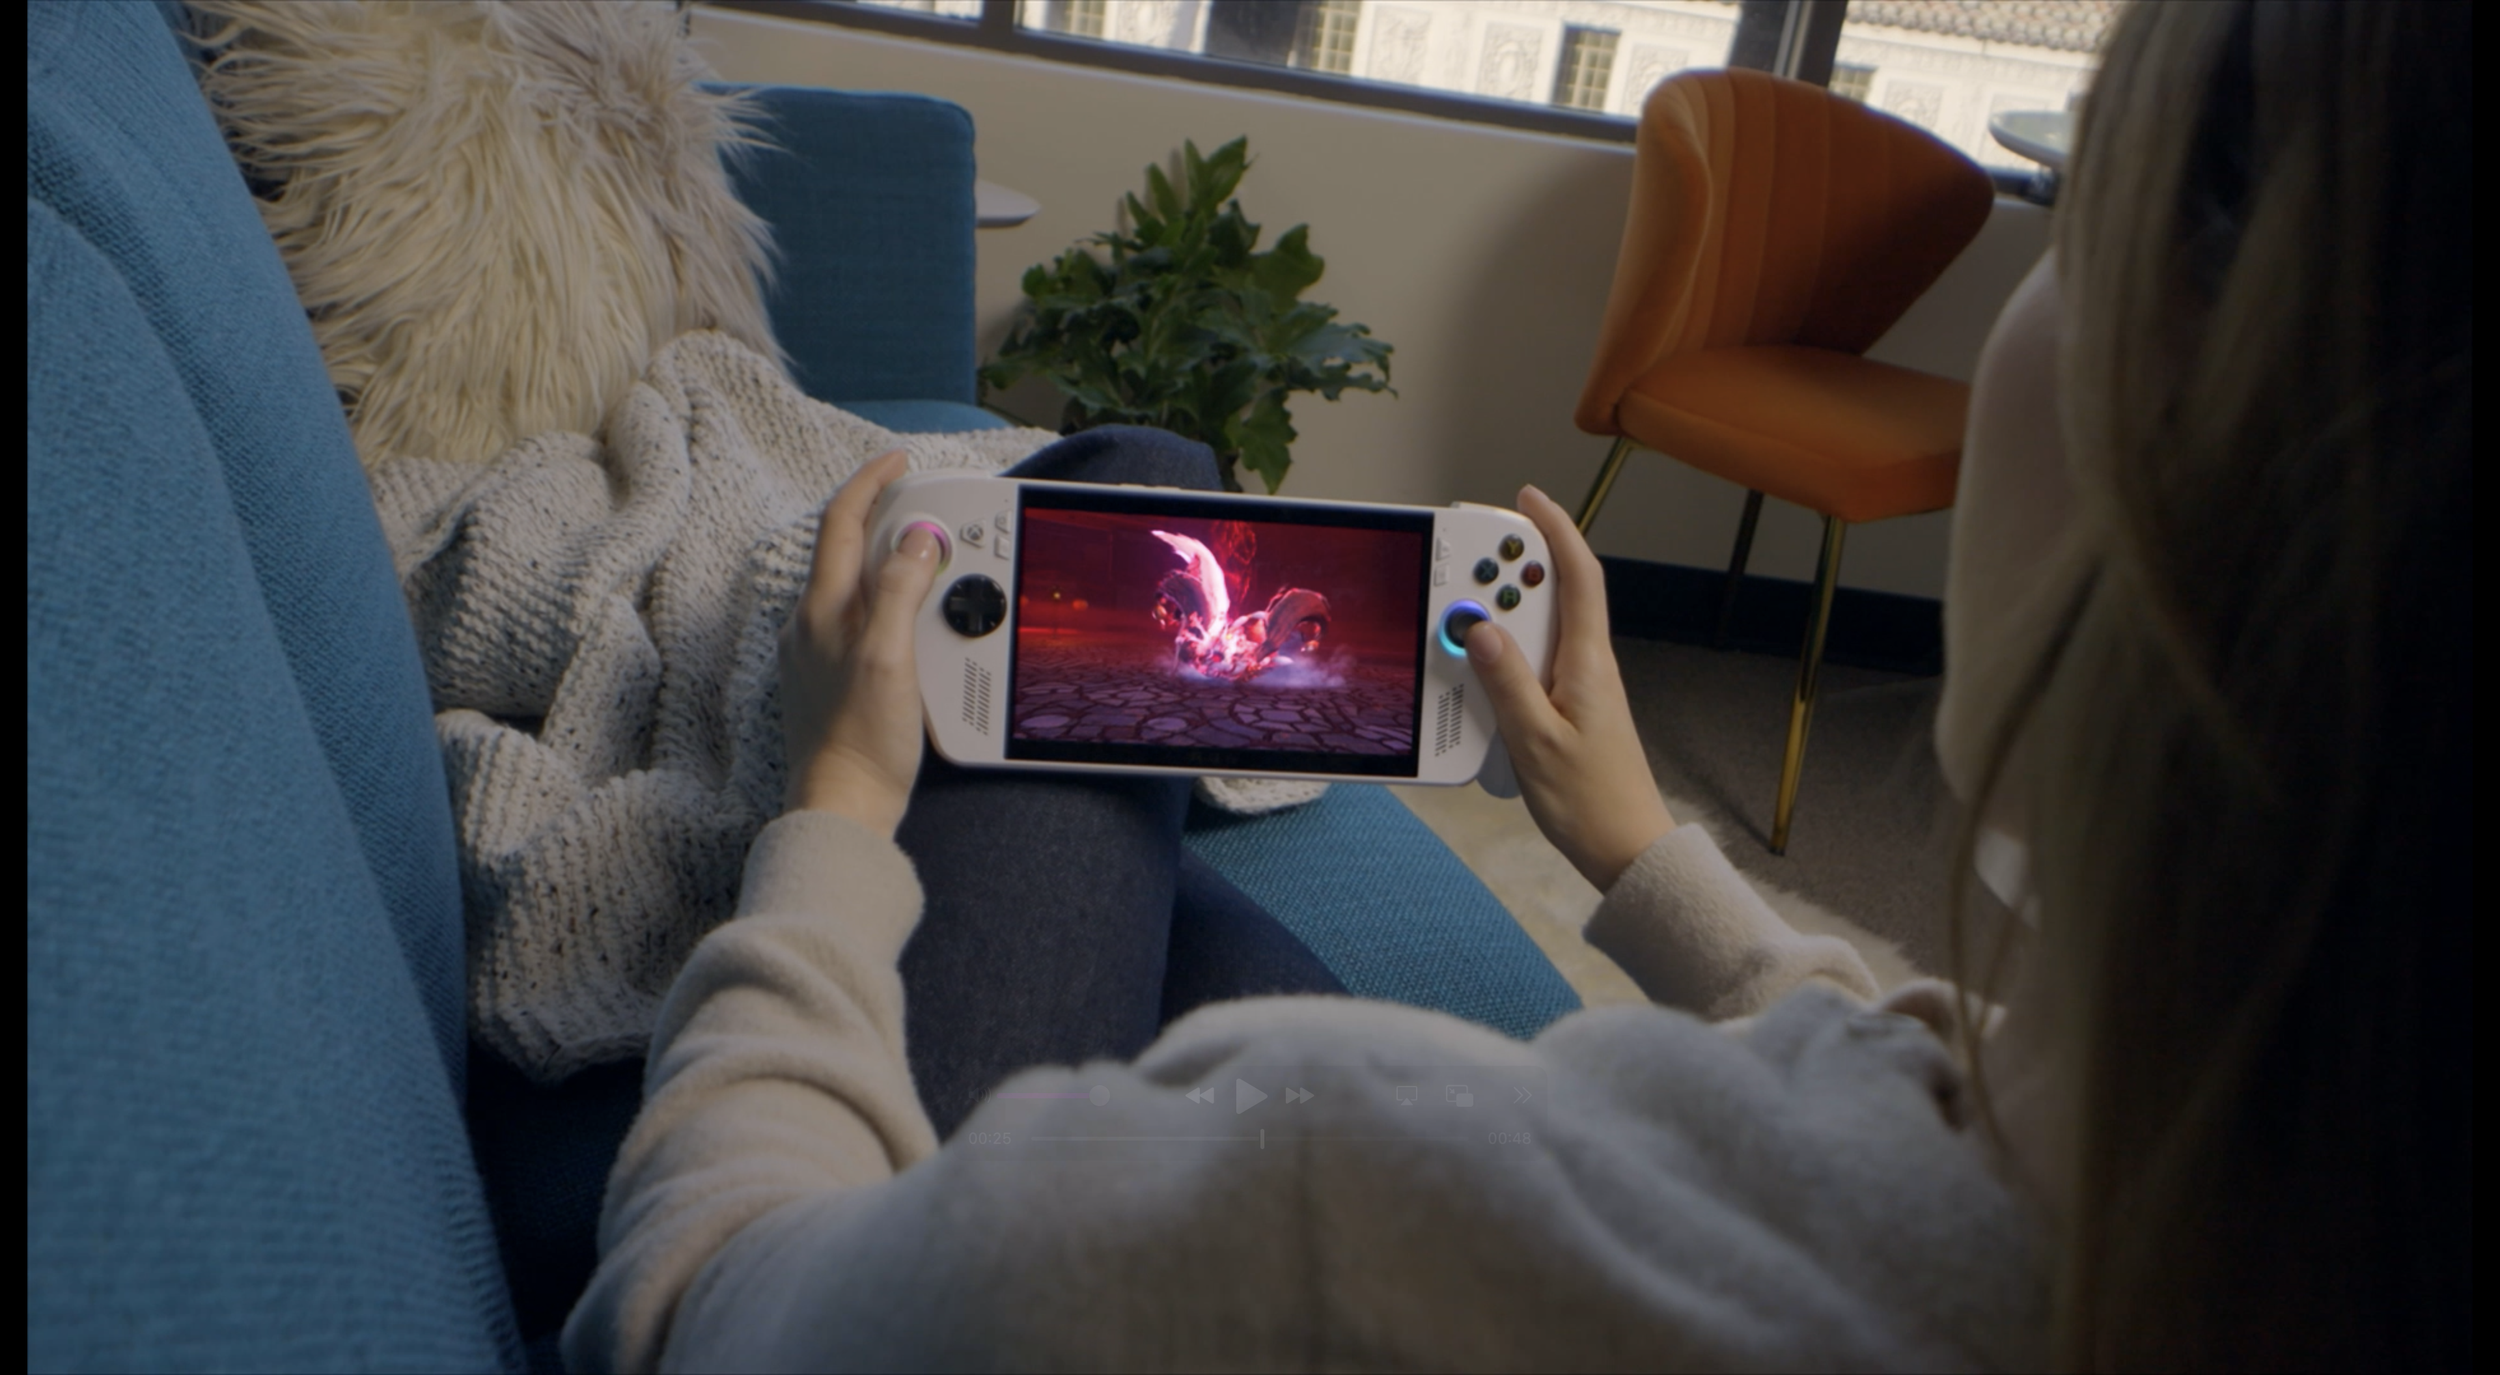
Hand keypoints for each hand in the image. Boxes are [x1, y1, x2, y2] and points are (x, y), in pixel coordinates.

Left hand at [779, 451, 942, 836]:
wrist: (842, 806)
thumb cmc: (862, 740)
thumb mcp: (889, 656)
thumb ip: (899, 591)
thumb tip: (916, 539)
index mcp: (821, 610)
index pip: (842, 523)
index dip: (870, 482)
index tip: (900, 462)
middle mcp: (811, 625)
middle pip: (847, 548)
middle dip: (886, 518)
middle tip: (927, 507)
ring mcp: (817, 652)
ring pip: (855, 584)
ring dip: (891, 561)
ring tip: (932, 562)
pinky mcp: (830, 679)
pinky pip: (860, 619)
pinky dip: (889, 602)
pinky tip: (915, 620)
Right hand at [1464, 485, 1675, 890]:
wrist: (1627, 849)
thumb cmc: (1590, 802)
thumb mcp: (1535, 742)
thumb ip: (1506, 683)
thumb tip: (1480, 629)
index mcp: (1588, 663)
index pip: (1577, 578)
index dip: (1554, 531)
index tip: (1526, 500)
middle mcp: (1588, 665)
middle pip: (1555, 594)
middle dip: (1513, 565)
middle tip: (1470, 552)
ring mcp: (1581, 686)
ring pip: (1541, 627)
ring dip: (1505, 609)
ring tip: (1463, 605)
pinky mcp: (1571, 707)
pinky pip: (1537, 660)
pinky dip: (1507, 649)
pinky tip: (1480, 663)